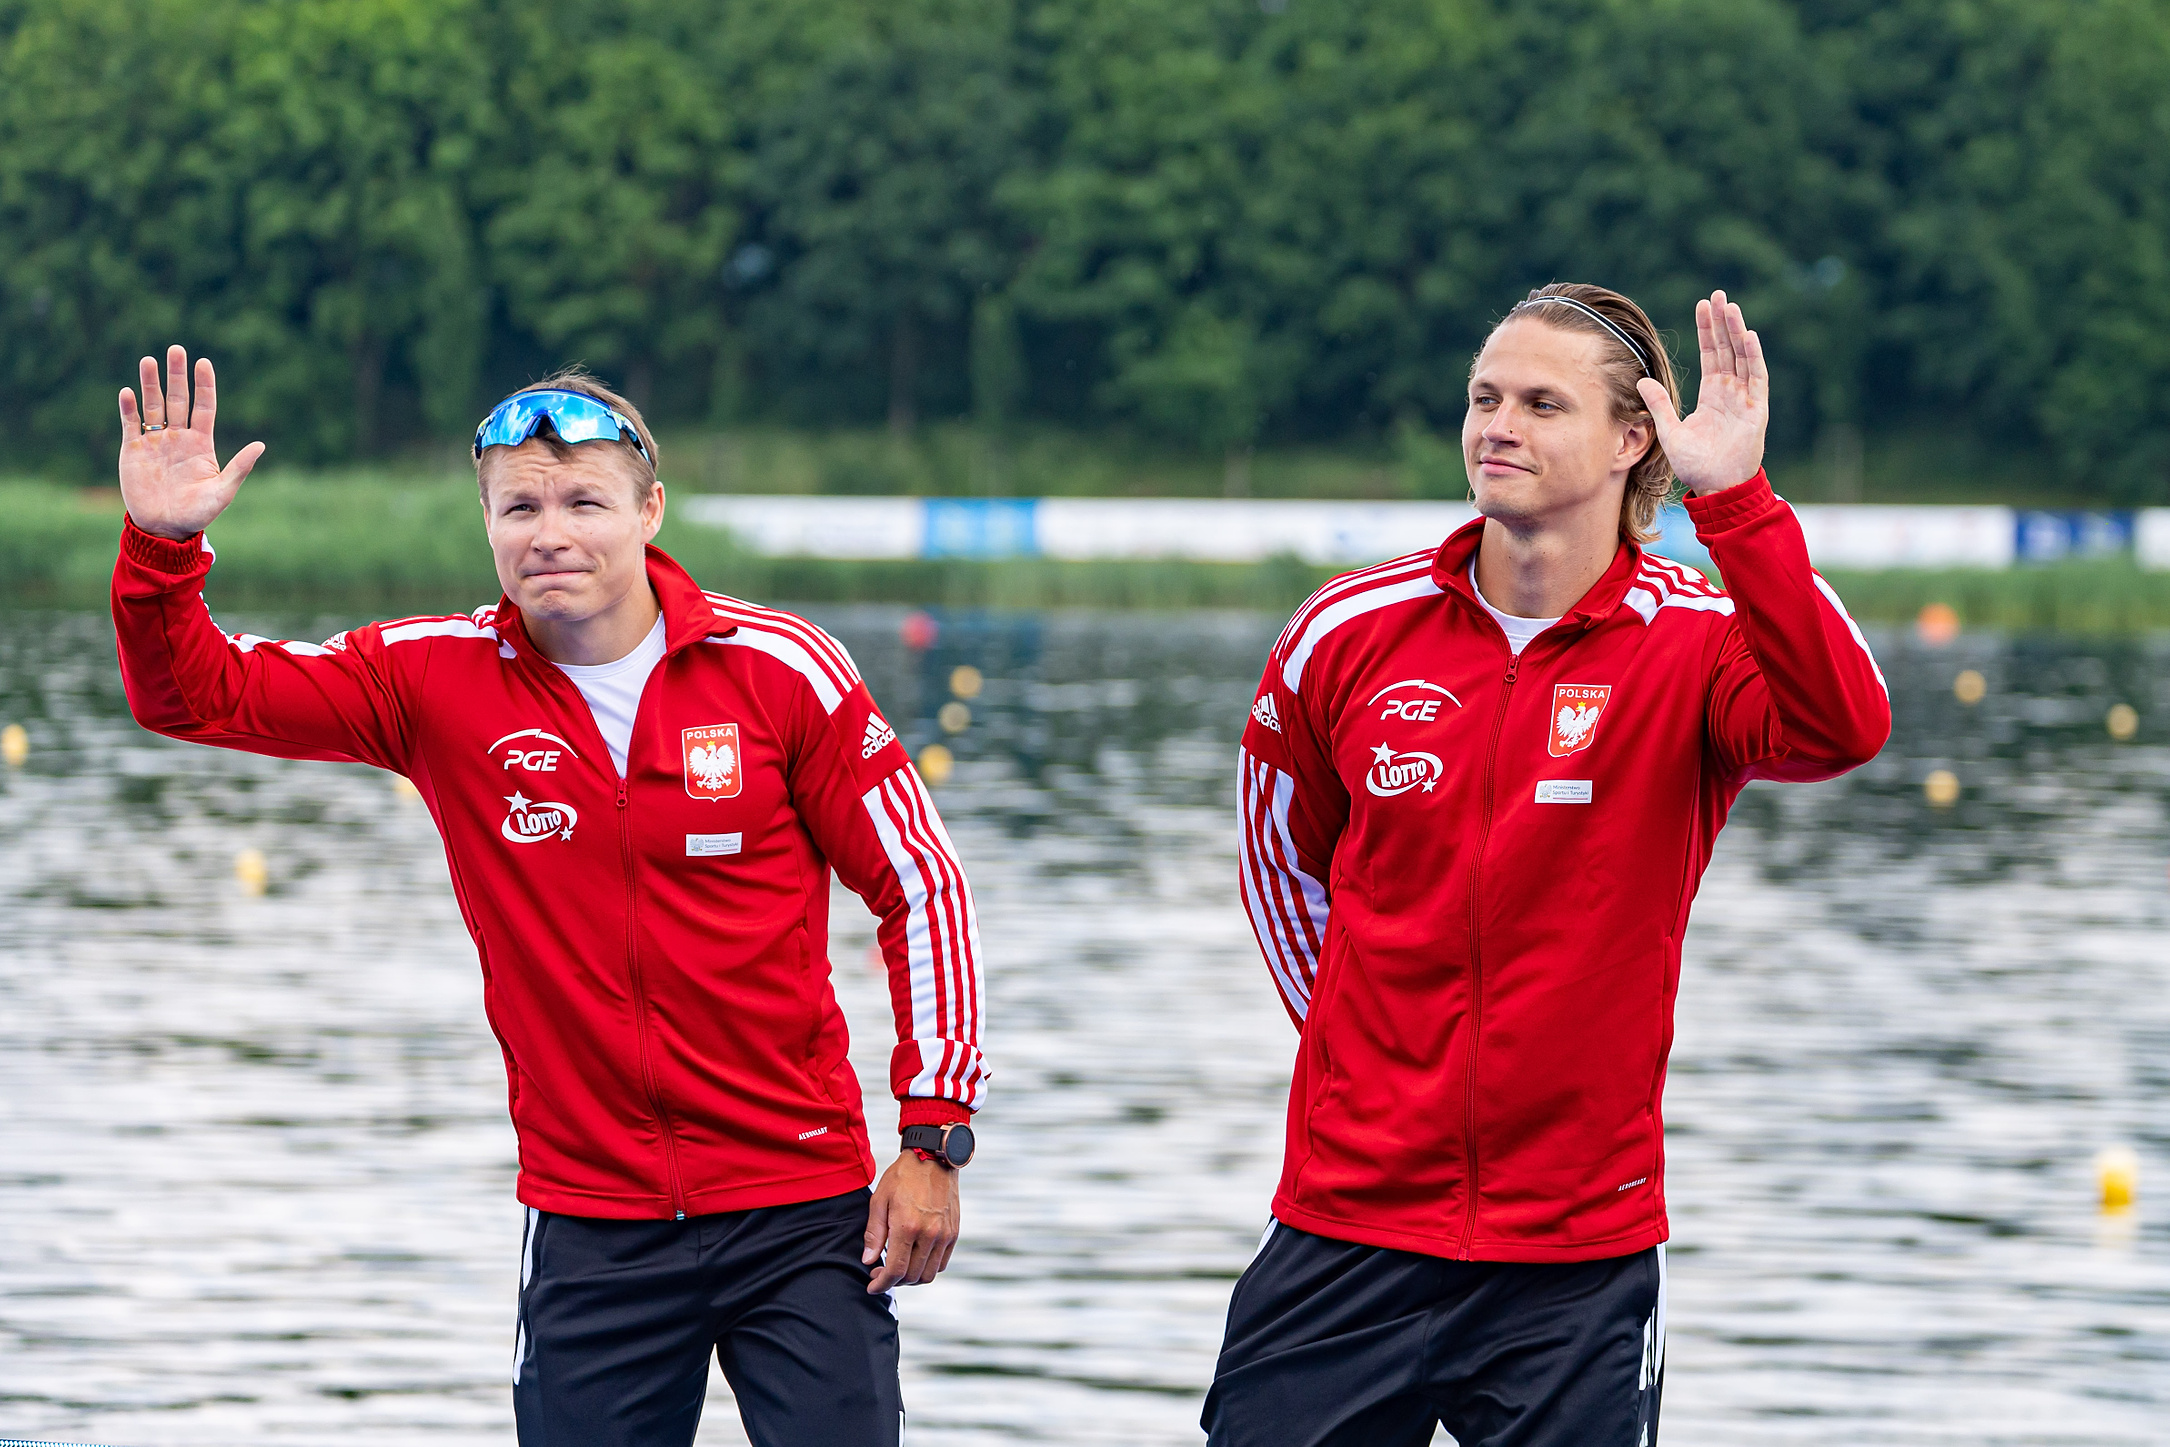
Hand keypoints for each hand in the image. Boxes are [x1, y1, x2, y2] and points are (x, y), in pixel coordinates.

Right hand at [118, 345, 265, 539]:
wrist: (165, 528)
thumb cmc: (198, 512)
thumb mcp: (223, 491)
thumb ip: (239, 467)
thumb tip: (261, 445)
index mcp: (201, 443)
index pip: (204, 407)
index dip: (204, 385)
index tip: (203, 363)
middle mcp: (178, 437)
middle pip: (177, 399)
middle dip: (176, 375)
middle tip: (176, 349)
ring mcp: (154, 442)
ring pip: (153, 406)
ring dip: (150, 384)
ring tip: (149, 360)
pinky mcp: (132, 450)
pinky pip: (130, 424)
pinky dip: (129, 409)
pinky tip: (129, 393)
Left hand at [862, 1151, 959, 1292]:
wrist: (933, 1157)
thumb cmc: (903, 1176)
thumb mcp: (880, 1200)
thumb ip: (874, 1233)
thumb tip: (868, 1260)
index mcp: (907, 1226)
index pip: (896, 1270)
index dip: (882, 1284)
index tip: (872, 1286)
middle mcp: (930, 1234)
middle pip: (912, 1276)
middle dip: (893, 1282)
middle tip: (880, 1273)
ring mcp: (945, 1234)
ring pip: (929, 1274)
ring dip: (911, 1278)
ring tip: (898, 1268)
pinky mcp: (954, 1232)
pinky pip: (941, 1263)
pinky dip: (927, 1268)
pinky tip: (914, 1259)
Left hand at [1637, 290, 1767, 496]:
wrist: (1716, 487)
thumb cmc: (1695, 465)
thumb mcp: (1670, 432)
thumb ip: (1659, 404)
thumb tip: (1641, 379)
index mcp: (1712, 395)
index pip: (1712, 355)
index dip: (1707, 331)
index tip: (1702, 305)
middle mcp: (1730, 392)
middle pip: (1727, 349)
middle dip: (1723, 322)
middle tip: (1718, 295)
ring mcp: (1745, 399)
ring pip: (1742, 357)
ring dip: (1737, 332)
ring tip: (1730, 307)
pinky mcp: (1756, 409)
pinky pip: (1756, 378)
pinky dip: (1753, 357)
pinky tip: (1748, 336)